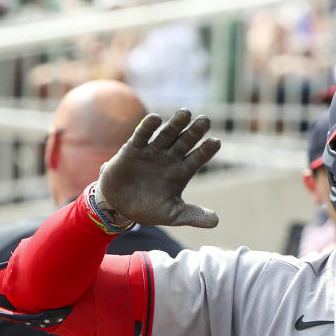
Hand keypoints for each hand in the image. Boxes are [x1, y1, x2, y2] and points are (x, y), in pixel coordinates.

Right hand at [95, 109, 221, 227]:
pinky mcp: (133, 149)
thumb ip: (193, 216)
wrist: (119, 206)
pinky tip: (156, 118)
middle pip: (185, 142)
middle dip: (194, 132)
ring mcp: (152, 152)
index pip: (197, 159)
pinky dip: (148, 127)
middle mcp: (169, 158)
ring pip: (167, 135)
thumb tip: (217, 222)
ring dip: (175, 124)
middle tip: (205, 121)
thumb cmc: (149, 209)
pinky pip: (142, 136)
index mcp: (181, 172)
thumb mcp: (172, 215)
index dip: (206, 151)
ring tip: (185, 113)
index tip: (216, 142)